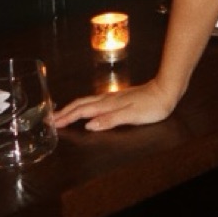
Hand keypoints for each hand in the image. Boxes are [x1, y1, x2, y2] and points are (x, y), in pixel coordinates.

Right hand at [53, 78, 175, 131]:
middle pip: (82, 105)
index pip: (82, 112)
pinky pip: (95, 102)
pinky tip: (87, 108)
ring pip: (88, 102)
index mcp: (108, 105)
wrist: (167, 90)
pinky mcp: (120, 98)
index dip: (67, 117)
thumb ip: (110, 120)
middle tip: (50, 118)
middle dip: (65, 111)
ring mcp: (114, 98)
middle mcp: (108, 100)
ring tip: (62, 113)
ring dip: (73, 108)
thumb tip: (88, 125)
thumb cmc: (151, 106)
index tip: (52, 123)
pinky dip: (85, 106)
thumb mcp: (131, 116)